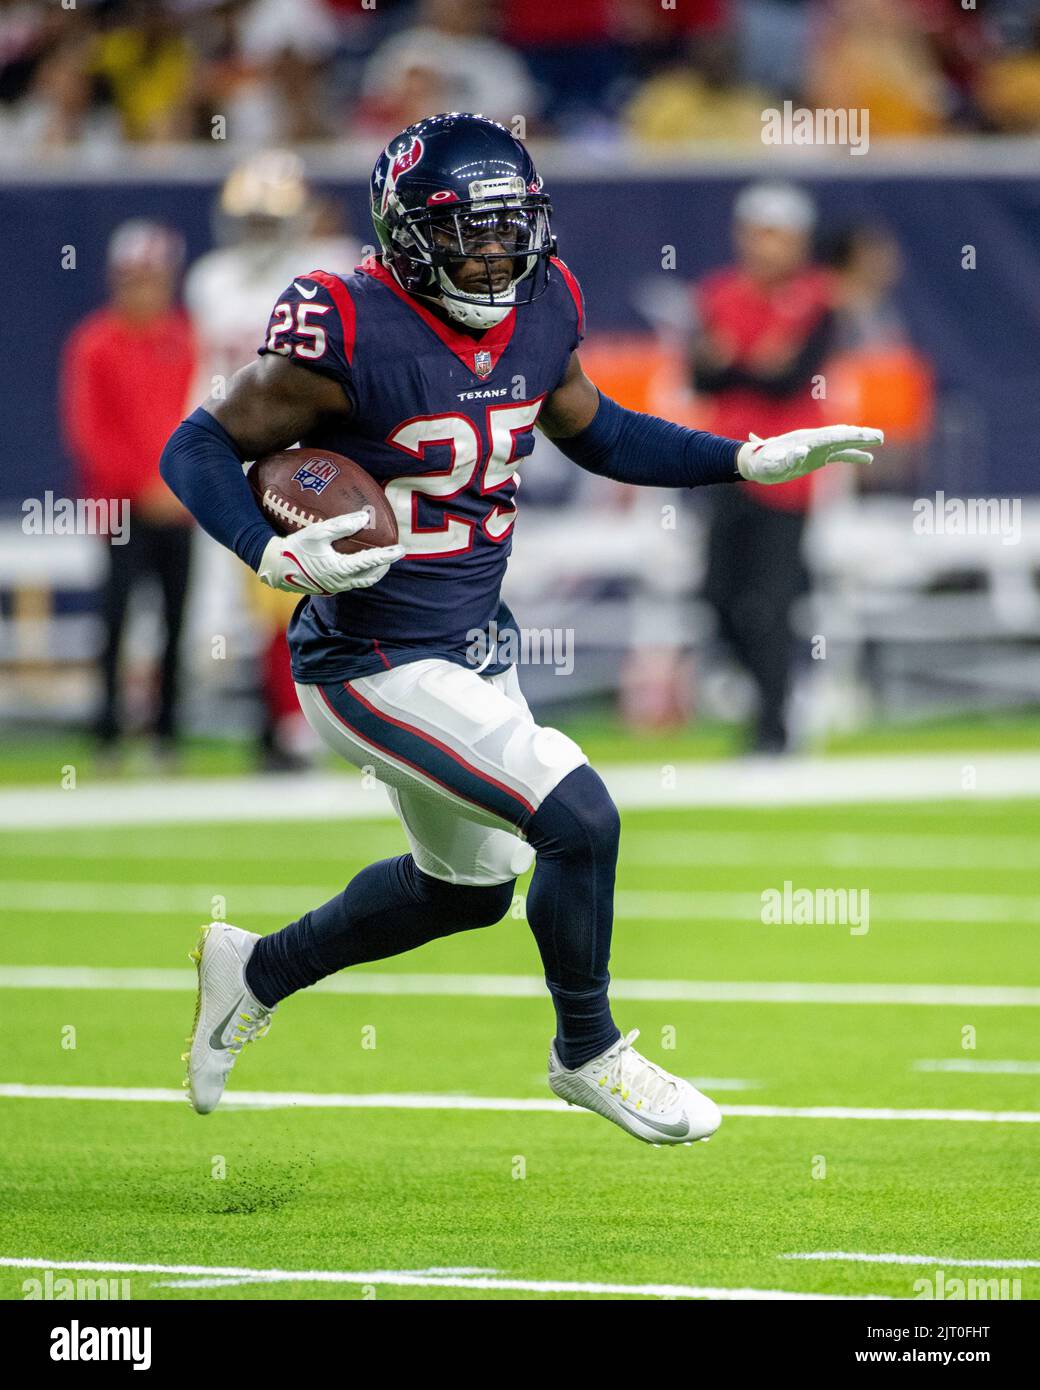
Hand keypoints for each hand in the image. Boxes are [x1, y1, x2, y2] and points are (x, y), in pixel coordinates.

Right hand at [258, 511, 404, 594]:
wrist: (274, 567)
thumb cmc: (295, 547)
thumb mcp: (317, 533)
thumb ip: (341, 525)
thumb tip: (364, 517)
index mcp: (340, 569)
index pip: (371, 562)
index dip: (388, 555)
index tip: (402, 549)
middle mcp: (340, 582)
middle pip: (370, 576)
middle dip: (384, 566)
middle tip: (393, 555)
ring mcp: (333, 587)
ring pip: (361, 582)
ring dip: (373, 573)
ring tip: (381, 562)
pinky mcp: (326, 588)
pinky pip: (350, 583)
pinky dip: (360, 575)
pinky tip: (358, 566)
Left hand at [737, 424, 882, 484]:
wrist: (755, 463)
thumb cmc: (762, 464)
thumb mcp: (772, 464)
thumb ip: (786, 458)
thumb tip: (801, 452)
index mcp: (805, 440)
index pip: (831, 436)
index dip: (848, 436)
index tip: (864, 436)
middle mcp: (813, 440)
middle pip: (841, 435)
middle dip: (860, 436)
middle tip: (880, 436)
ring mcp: (816, 447)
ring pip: (843, 442)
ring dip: (860, 442)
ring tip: (879, 441)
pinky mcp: (817, 456)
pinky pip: (839, 454)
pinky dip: (853, 455)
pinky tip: (868, 458)